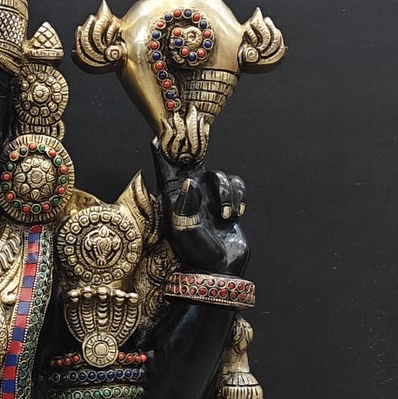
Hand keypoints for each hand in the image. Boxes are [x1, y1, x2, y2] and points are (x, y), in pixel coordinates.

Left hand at [152, 144, 249, 277]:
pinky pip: (236, 185)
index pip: (167, 170)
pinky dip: (238, 198)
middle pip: (194, 163)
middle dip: (197, 149)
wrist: (220, 269)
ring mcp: (210, 198)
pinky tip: (235, 215)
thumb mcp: (184, 230)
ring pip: (220, 176)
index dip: (164, 153)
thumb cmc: (197, 253)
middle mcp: (192, 195)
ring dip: (226, 194)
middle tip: (200, 128)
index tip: (159, 134)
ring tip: (225, 216)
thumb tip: (191, 183)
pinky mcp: (227, 203)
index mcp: (175, 199)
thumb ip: (186, 205)